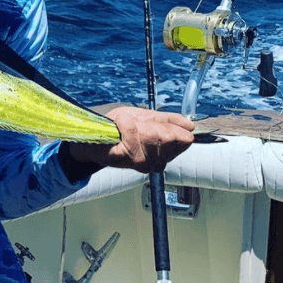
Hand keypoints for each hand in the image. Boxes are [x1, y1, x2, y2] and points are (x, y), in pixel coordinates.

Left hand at [65, 106, 193, 173]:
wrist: (92, 135)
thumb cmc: (118, 128)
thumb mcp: (148, 119)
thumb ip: (169, 121)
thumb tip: (190, 125)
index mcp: (165, 153)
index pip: (185, 139)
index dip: (171, 125)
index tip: (154, 123)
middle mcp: (156, 163)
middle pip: (169, 135)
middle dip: (153, 124)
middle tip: (137, 125)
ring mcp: (140, 163)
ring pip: (153, 134)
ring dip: (138, 124)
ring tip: (126, 127)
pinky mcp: (123, 159)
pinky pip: (132, 133)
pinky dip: (125, 122)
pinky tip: (119, 123)